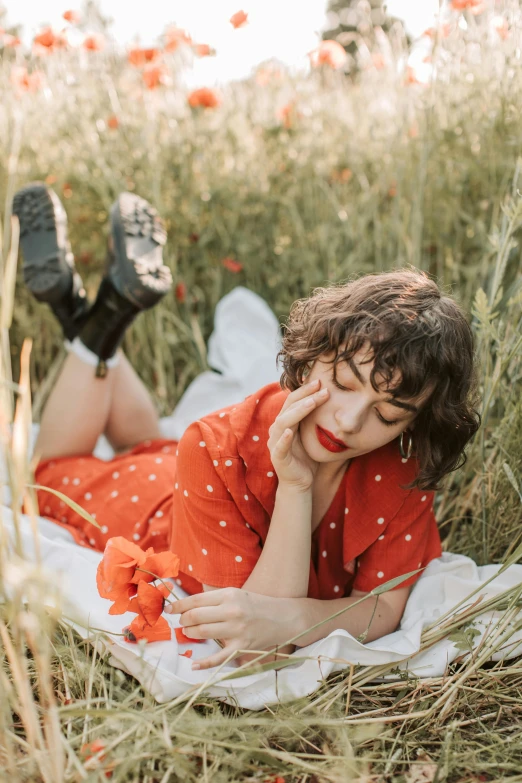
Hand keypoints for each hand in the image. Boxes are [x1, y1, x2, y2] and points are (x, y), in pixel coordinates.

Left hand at [166, 587, 297, 669]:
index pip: (196, 600)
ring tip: (189, 632)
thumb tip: (188, 606)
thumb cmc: (257, 605)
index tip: (169, 609)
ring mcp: (237, 630)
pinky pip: (219, 657)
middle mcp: (232, 611)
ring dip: (191, 633)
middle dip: (183, 620)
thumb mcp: (237, 594)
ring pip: (203, 632)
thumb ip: (215, 599)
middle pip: (196, 616)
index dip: (179, 605)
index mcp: (230, 595)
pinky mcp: (242, 646)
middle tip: (181, 623)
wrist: (283, 617)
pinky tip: (194, 665)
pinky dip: (204, 663)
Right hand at [268, 378, 328, 491]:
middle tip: (321, 386)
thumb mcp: (311, 434)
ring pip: (283, 422)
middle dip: (305, 395)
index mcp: (286, 422)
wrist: (301, 484)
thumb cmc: (307, 459)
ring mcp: (275, 443)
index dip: (306, 390)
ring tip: (313, 402)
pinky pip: (279, 446)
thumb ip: (315, 419)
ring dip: (298, 411)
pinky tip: (290, 431)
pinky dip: (283, 438)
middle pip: (289, 407)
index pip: (293, 400)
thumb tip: (332, 399)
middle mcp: (277, 429)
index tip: (321, 381)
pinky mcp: (278, 458)